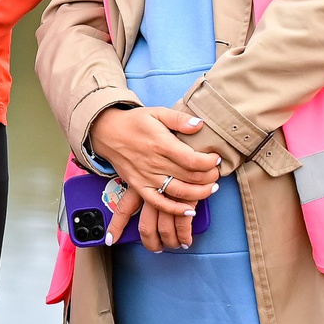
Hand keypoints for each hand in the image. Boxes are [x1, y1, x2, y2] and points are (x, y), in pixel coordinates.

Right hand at [90, 106, 220, 251]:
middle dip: (209, 177)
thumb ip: (179, 119)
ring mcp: (146, 177)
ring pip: (178, 191)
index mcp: (161, 143)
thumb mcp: (157, 112)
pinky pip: (158, 203)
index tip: (216, 159)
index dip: (209, 162)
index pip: (192, 159)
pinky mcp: (139, 186)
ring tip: (211, 189)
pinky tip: (189, 210)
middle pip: (189, 176)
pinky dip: (175, 210)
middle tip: (216, 173)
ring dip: (199, 194)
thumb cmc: (134, 122)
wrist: (107, 132)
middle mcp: (154, 162)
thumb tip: (199, 125)